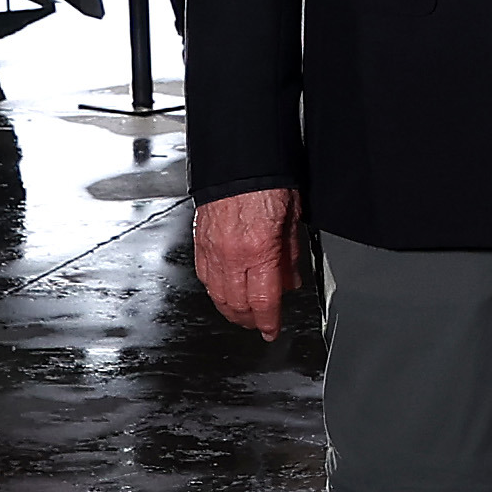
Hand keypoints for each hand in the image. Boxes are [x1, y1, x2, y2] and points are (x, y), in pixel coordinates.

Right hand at [192, 189, 307, 341]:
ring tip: (243, 314)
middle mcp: (232, 254)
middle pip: (237, 304)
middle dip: (249, 319)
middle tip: (260, 323)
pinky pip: (205, 276)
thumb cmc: (266, 181)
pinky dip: (215, 290)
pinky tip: (224, 292)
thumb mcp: (292, 219)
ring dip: (230, 309)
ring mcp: (211, 249)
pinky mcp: (199, 242)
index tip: (272, 331)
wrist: (237, 160)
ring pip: (217, 294)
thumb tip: (290, 280)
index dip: (268, 322)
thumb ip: (289, 255)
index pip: (263, 300)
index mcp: (259, 250)